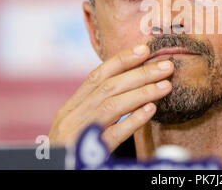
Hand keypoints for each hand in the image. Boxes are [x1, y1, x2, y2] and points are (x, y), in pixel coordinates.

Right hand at [49, 44, 172, 151]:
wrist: (55, 172)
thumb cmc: (72, 153)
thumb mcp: (78, 127)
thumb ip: (97, 108)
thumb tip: (131, 87)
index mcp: (70, 109)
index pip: (97, 76)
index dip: (121, 60)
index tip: (144, 50)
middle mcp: (71, 118)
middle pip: (109, 88)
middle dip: (140, 74)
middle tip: (166, 67)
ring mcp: (78, 135)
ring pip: (112, 106)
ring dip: (142, 93)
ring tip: (166, 86)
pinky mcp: (87, 155)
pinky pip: (113, 135)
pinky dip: (133, 120)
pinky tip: (151, 110)